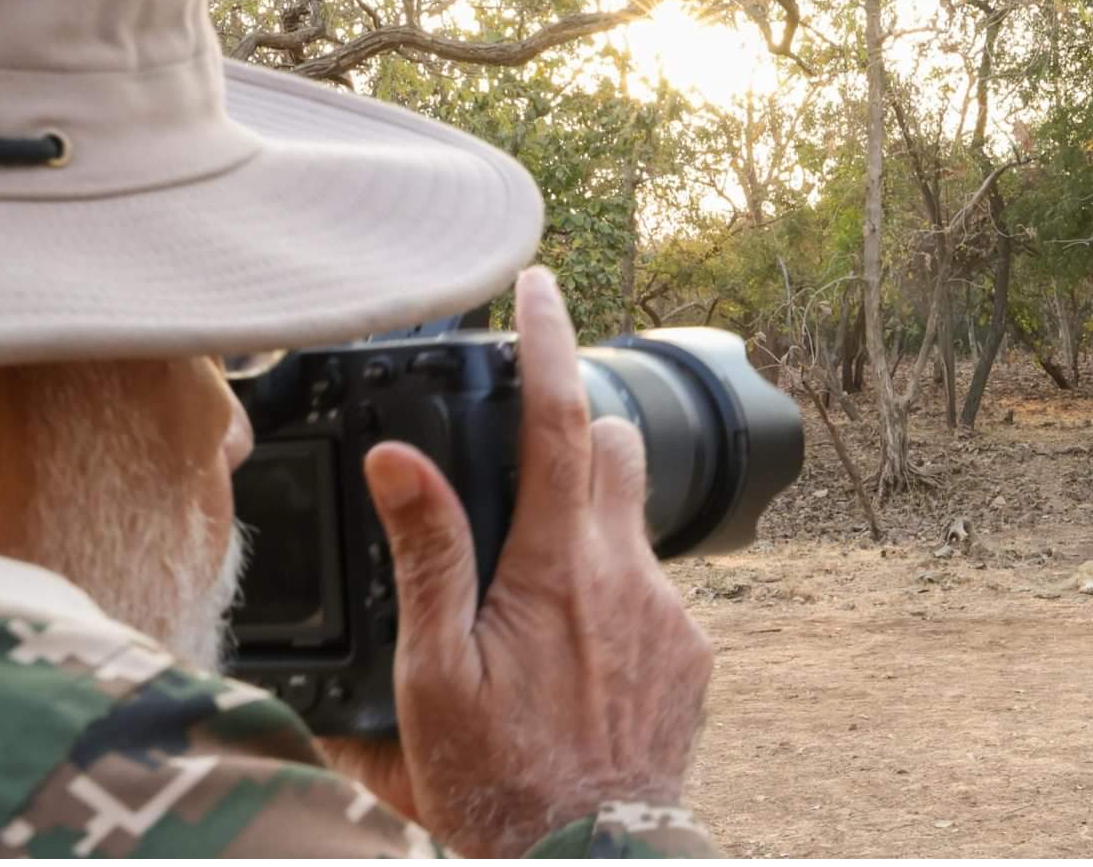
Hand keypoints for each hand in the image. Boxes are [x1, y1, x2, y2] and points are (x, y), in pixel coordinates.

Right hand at [321, 266, 713, 856]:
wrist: (588, 861)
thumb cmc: (496, 781)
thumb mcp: (430, 676)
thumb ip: (425, 557)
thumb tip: (399, 458)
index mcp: (558, 568)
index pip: (560, 419)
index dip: (548, 341)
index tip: (538, 283)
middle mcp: (630, 575)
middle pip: (615, 449)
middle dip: (575, 432)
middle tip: (520, 471)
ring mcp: (671, 614)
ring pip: (633, 521)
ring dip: (588, 526)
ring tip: (531, 594)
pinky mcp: (694, 653)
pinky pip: (654, 587)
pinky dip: (614, 591)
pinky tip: (572, 654)